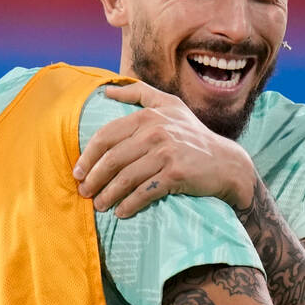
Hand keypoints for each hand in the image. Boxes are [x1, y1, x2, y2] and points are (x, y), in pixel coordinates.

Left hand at [73, 81, 257, 216]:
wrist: (227, 163)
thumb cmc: (193, 135)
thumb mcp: (170, 106)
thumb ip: (140, 94)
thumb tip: (107, 92)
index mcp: (149, 115)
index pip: (106, 136)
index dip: (88, 156)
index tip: (78, 171)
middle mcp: (156, 131)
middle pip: (113, 159)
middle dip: (94, 178)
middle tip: (84, 191)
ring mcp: (166, 152)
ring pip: (126, 178)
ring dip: (108, 195)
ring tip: (99, 205)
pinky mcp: (176, 173)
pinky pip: (144, 192)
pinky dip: (129, 204)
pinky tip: (121, 212)